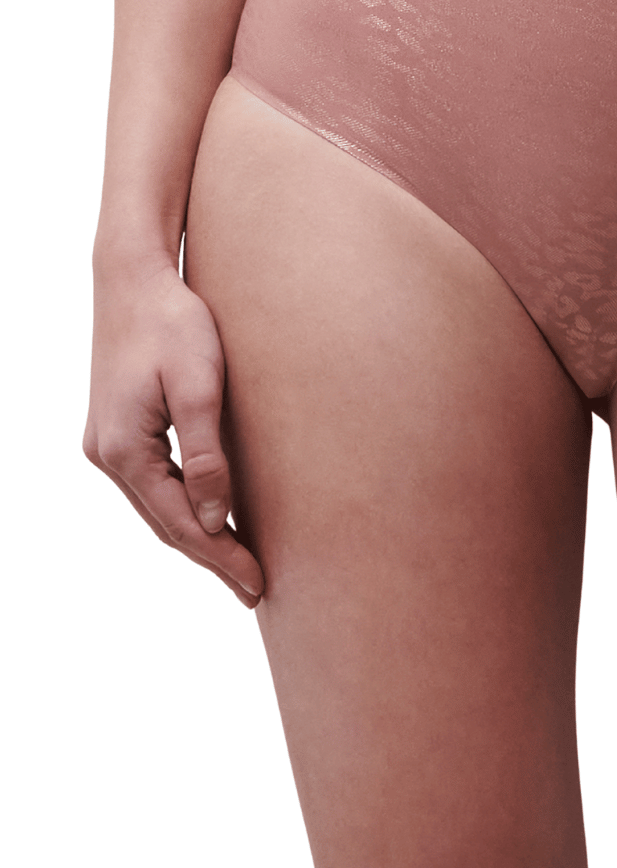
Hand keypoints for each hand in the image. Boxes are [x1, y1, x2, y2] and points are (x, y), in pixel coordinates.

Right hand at [83, 252, 263, 606]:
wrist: (134, 277)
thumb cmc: (174, 324)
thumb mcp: (200, 388)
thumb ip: (207, 457)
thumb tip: (213, 519)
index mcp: (126, 450)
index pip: (181, 523)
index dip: (221, 557)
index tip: (258, 584)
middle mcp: (107, 454)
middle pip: (166, 524)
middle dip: (212, 558)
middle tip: (255, 589)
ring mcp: (107, 443)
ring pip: (158, 507)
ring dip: (196, 537)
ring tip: (237, 566)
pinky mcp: (119, 428)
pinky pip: (154, 484)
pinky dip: (182, 508)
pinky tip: (209, 518)